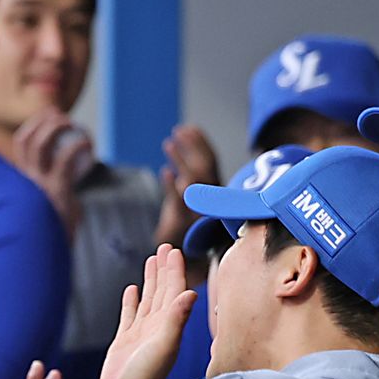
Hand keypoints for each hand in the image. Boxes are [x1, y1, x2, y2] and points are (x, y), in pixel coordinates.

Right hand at [10, 109, 91, 236]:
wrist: (50, 256)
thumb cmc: (55, 231)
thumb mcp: (53, 205)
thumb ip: (60, 189)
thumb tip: (76, 177)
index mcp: (23, 181)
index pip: (21, 145)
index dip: (35, 125)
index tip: (51, 116)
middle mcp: (26, 181)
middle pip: (26, 139)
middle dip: (42, 121)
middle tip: (61, 115)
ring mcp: (38, 185)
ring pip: (39, 145)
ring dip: (55, 128)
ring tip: (71, 124)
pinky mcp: (54, 193)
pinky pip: (63, 160)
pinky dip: (75, 146)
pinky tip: (87, 143)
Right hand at [98, 245, 196, 378]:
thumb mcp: (164, 347)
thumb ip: (176, 320)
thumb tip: (190, 293)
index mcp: (168, 325)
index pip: (174, 290)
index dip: (174, 269)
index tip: (173, 249)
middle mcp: (157, 327)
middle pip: (162, 290)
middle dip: (164, 268)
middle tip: (164, 247)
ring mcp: (141, 333)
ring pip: (148, 299)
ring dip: (150, 280)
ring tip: (150, 260)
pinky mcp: (125, 341)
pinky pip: (129, 315)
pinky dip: (131, 301)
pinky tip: (132, 290)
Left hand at [154, 124, 220, 251]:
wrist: (186, 251)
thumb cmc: (186, 221)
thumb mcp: (191, 196)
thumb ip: (188, 173)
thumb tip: (180, 151)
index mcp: (213, 188)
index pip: (209, 159)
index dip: (201, 142)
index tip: (189, 127)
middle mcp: (208, 197)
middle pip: (204, 166)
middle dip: (193, 147)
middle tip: (179, 130)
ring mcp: (196, 207)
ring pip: (193, 181)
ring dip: (181, 161)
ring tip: (168, 144)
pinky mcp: (182, 220)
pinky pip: (179, 201)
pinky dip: (172, 186)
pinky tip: (165, 172)